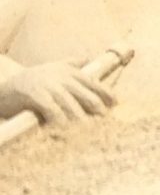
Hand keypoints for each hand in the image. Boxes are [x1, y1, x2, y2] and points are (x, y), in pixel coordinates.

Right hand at [0, 60, 117, 124]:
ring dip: (82, 123)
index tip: (115, 108)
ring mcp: (49, 86)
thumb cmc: (32, 80)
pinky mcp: (36, 96)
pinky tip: (66, 133)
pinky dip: (61, 123)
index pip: (95, 85)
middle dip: (99, 114)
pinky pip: (54, 112)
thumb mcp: (53, 68)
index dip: (107, 97)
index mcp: (70, 72)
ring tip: (90, 135)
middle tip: (105, 127)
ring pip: (73, 108)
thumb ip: (72, 64)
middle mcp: (63, 78)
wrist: (4, 87)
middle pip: (89, 98)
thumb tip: (88, 59)